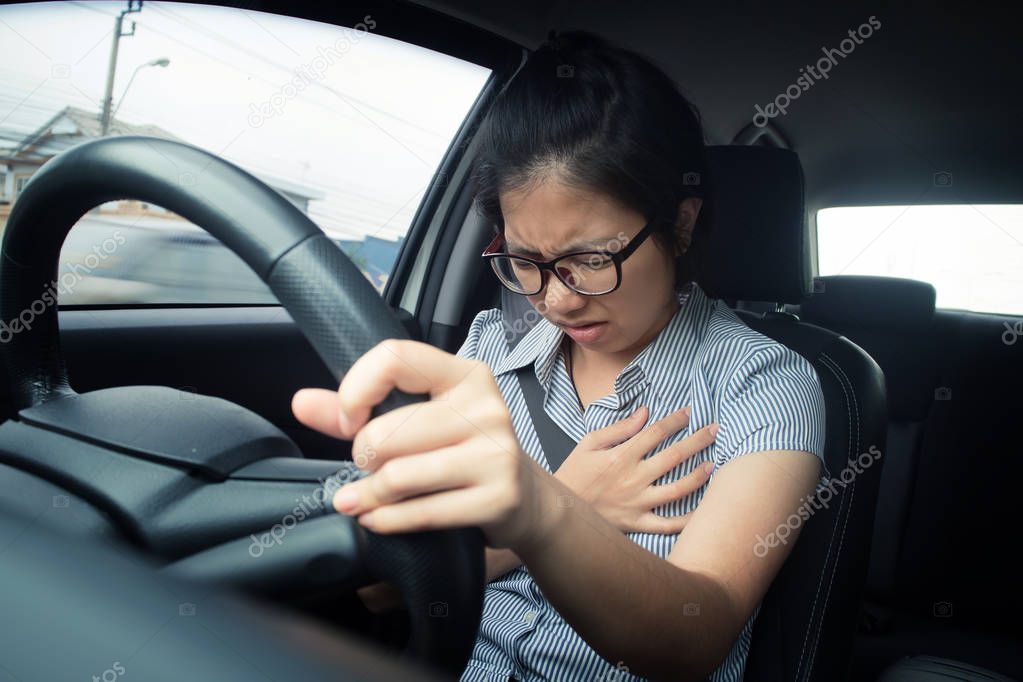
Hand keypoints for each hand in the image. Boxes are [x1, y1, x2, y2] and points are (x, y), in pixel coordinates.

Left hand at [290, 340, 553, 550]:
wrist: (525, 497)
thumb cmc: (463, 451)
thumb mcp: (420, 418)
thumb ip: (358, 409)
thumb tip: (302, 402)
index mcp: (465, 374)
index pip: (395, 358)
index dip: (356, 389)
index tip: (347, 419)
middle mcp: (486, 407)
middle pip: (388, 430)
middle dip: (364, 456)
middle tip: (370, 465)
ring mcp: (496, 453)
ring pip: (400, 475)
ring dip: (370, 494)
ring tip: (364, 498)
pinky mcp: (498, 497)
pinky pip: (422, 512)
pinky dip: (387, 520)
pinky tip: (378, 518)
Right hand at [554, 405, 717, 533]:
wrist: (558, 511)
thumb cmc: (573, 474)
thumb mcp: (588, 444)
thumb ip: (619, 429)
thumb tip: (645, 412)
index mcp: (621, 456)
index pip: (655, 433)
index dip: (675, 421)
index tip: (690, 412)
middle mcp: (633, 478)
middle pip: (673, 456)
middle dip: (697, 440)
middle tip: (716, 430)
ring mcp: (638, 503)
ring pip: (677, 490)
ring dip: (698, 476)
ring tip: (713, 465)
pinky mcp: (638, 523)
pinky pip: (668, 524)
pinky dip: (687, 520)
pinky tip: (703, 511)